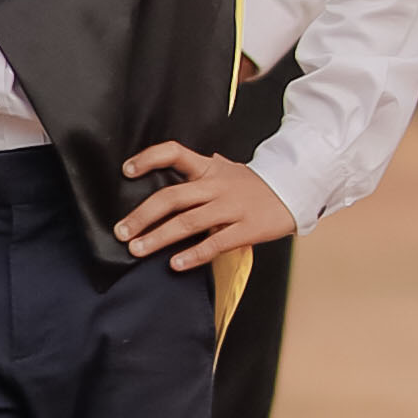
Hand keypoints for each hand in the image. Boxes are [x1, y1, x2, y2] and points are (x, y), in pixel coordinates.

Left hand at [112, 140, 296, 274]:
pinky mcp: (246, 229)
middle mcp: (217, 186)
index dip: (149, 159)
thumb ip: (198, 171)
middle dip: (143, 215)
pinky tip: (175, 265)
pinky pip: (215, 243)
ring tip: (137, 250)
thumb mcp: (225, 170)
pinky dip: (194, 254)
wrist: (294, 190)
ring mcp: (232, 207)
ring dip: (159, 237)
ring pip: (188, 222)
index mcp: (209, 168)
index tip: (126, 170)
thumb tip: (165, 170)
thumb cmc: (252, 185)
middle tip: (122, 232)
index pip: (175, 153)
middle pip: (173, 197)